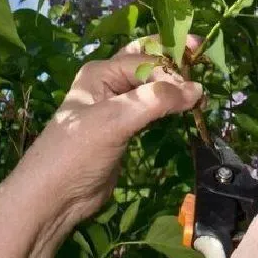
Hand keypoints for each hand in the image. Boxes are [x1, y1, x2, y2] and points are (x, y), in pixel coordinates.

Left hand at [19, 35, 202, 223]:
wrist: (54, 197)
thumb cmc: (77, 153)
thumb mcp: (114, 121)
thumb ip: (155, 101)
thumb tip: (196, 89)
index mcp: (101, 72)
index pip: (146, 61)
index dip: (173, 69)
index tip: (197, 88)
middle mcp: (109, 83)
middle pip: (149, 64)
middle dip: (175, 62)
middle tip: (202, 60)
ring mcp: (117, 106)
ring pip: (152, 87)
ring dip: (174, 86)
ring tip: (200, 91)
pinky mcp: (125, 128)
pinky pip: (152, 109)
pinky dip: (169, 106)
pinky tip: (184, 108)